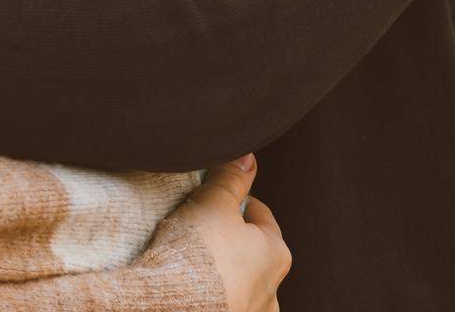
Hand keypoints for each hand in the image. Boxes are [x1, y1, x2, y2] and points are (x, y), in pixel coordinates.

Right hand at [144, 154, 289, 311]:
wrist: (177, 303)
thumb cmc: (201, 253)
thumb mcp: (214, 202)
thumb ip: (232, 178)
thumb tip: (247, 158)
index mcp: (277, 254)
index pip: (259, 213)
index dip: (234, 199)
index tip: (213, 196)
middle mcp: (272, 289)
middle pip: (250, 249)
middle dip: (228, 236)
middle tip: (200, 225)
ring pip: (238, 279)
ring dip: (221, 268)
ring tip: (193, 258)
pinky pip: (225, 299)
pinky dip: (213, 290)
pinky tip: (194, 281)